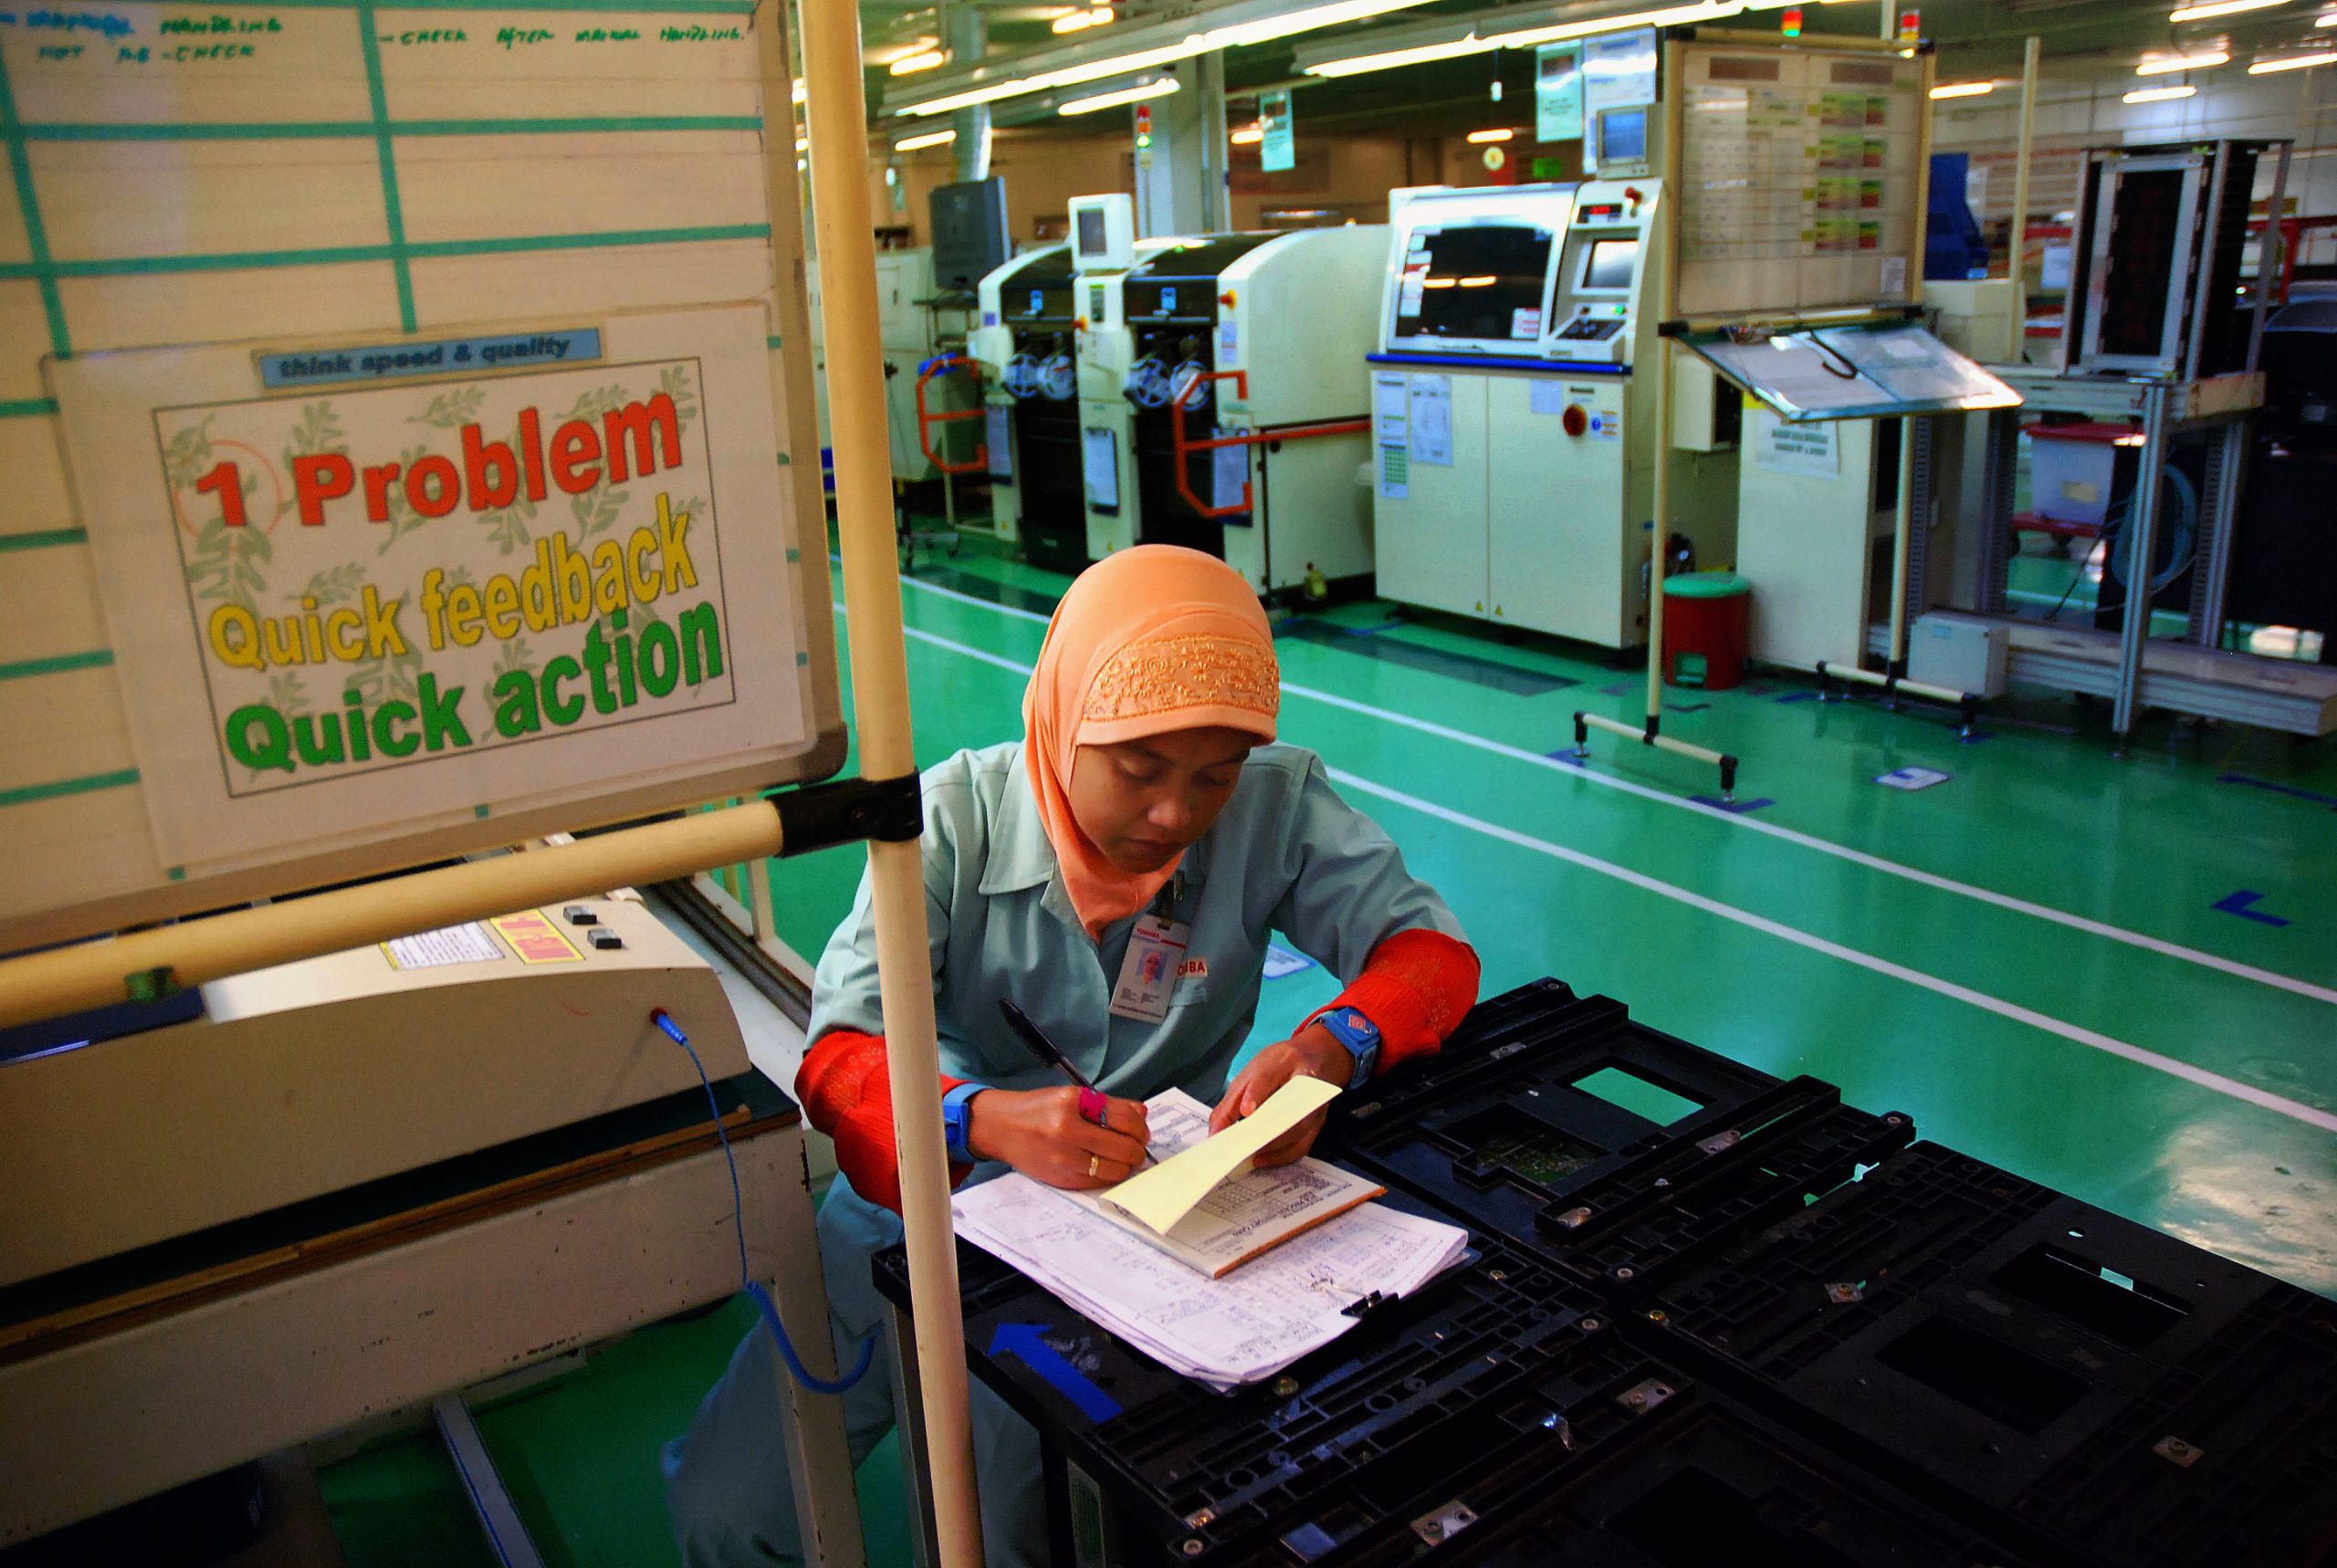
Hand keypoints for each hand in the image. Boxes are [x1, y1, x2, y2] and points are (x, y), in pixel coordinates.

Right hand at [965, 1087, 1150, 1189]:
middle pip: (1124, 1147)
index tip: (1141, 1131)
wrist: (1000, 1128)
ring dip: (1125, 1165)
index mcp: (1072, 1103)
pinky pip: (1098, 1182)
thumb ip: (1107, 1105)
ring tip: (1121, 1158)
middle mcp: (1067, 1130)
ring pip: (1115, 1169)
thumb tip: (1142, 1113)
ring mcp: (1063, 1158)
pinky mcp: (1061, 1178)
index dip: (1140, 1127)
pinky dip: (1108, 1175)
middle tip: (1136, 1147)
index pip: (1124, 1117)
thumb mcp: (1071, 1096)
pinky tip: (1104, 1166)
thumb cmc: (1037, 1110)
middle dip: (1137, 1149)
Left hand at [1208, 1025, 1350, 1167]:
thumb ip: (1230, 1105)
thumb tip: (1215, 1134)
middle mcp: (1305, 1082)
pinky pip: (1301, 1145)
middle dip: (1264, 1131)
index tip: (1245, 1110)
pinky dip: (1280, 1157)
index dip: (1256, 1093)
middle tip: (1239, 1145)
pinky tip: (1261, 1160)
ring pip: (1297, 1130)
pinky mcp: (1318, 1123)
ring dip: (1271, 1148)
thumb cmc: (1279, 1067)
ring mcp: (1316, 1104)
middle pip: (1288, 1109)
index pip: (1268, 1076)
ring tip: (1246, 1156)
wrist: (1316, 1059)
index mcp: (1284, 1061)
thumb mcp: (1249, 1075)